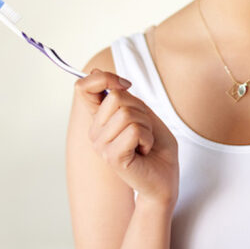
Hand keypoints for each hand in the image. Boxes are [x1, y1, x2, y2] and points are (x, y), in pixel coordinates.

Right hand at [74, 69, 179, 207]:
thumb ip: (122, 96)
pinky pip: (134, 130)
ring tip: (144, 142)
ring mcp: (101, 145)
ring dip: (146, 126)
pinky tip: (144, 151)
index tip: (126, 85)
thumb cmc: (155, 147)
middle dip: (140, 110)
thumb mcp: (141, 112)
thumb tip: (97, 70)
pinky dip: (147, 138)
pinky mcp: (112, 157)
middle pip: (115, 97)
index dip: (103, 78)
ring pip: (127, 113)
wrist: (166, 178)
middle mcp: (95, 132)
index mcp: (99, 120)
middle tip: (144, 131)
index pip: (83, 88)